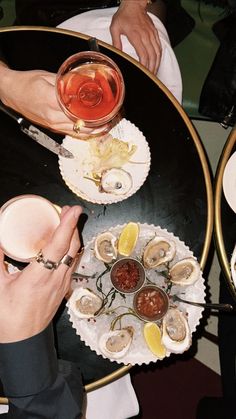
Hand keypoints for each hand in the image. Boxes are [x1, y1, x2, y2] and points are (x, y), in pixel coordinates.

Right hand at [0, 64, 106, 137]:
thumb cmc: (27, 82)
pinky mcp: (52, 127)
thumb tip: (83, 81)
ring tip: (107, 126)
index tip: (107, 111)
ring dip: (93, 131)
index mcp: (52, 102)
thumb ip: (66, 82)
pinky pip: (70, 133)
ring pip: (77, 133)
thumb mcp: (48, 76)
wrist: (11, 92)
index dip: (96, 115)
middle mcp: (53, 117)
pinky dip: (83, 132)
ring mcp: (52, 125)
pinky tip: (92, 129)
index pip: (79, 113)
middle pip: (81, 126)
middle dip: (99, 124)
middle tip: (112, 119)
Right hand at [0, 205, 82, 342]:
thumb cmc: (9, 317)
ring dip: (73, 236)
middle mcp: (56, 279)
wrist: (23, 341)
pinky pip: (72, 263)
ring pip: (74, 255)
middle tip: (68, 210)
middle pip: (72, 247)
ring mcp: (62, 284)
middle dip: (73, 225)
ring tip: (67, 222)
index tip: (73, 210)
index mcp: (39, 277)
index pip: (58, 246)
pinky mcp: (63, 289)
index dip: (67, 225)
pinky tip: (64, 245)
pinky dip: (71, 249)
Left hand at [110, 0, 161, 73]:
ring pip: (157, 52)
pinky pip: (159, 47)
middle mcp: (146, 36)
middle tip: (150, 77)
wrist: (134, 4)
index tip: (144, 72)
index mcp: (136, 36)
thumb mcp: (115, 28)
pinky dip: (159, 56)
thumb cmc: (124, 15)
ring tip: (154, 73)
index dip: (145, 66)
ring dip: (156, 64)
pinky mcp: (154, 33)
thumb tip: (117, 54)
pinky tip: (157, 62)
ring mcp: (151, 34)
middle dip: (152, 68)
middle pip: (152, 56)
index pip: (144, 55)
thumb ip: (116, 42)